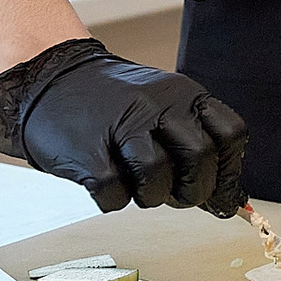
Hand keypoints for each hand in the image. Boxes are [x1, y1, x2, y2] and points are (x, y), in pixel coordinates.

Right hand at [0, 38, 248, 214]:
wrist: (50, 80)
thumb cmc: (112, 104)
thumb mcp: (162, 109)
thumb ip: (194, 145)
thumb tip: (230, 200)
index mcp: (182, 94)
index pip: (230, 134)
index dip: (230, 169)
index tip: (220, 189)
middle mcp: (157, 106)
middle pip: (200, 159)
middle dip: (194, 190)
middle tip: (176, 195)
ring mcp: (121, 128)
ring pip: (157, 181)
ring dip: (151, 196)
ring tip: (135, 183)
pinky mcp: (88, 154)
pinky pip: (115, 196)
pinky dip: (114, 200)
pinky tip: (107, 183)